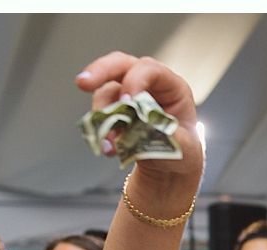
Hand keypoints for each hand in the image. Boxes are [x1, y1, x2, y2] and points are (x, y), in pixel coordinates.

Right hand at [74, 52, 202, 182]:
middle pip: (120, 65)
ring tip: (109, 144)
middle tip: (83, 83)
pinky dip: (99, 129)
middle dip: (100, 72)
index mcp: (172, 87)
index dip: (135, 81)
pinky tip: (108, 148)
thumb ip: (165, 134)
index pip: (151, 70)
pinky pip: (100, 114)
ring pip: (105, 92)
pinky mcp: (114, 110)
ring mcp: (128, 95)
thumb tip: (144, 124)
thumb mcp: (184, 147)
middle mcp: (148, 85)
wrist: (170, 168)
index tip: (127, 101)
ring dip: (101, 117)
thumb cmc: (183, 151)